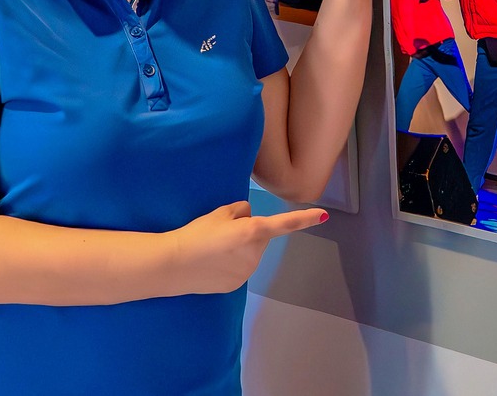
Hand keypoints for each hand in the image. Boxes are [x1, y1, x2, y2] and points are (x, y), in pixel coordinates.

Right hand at [166, 202, 326, 295]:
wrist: (173, 264)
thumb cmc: (196, 234)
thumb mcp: (219, 213)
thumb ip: (240, 211)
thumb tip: (249, 216)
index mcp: (253, 232)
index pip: (284, 224)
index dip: (304, 218)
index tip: (323, 215)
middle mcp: (255, 254)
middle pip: (260, 238)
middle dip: (248, 234)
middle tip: (221, 234)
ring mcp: (247, 272)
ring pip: (250, 255)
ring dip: (239, 251)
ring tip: (213, 250)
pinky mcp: (237, 285)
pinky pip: (240, 269)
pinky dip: (230, 265)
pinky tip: (212, 265)